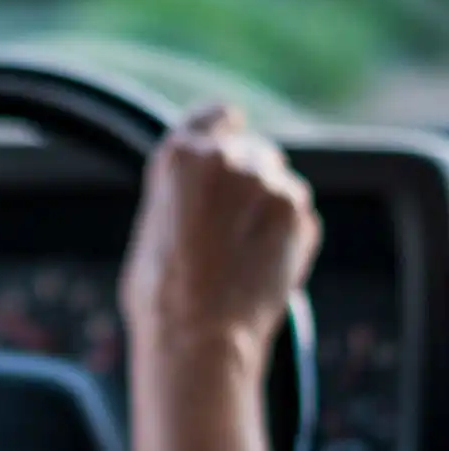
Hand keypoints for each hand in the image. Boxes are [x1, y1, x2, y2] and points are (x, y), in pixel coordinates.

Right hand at [120, 104, 320, 360]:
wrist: (198, 334)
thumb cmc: (160, 292)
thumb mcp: (152, 224)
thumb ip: (181, 192)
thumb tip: (200, 190)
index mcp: (179, 156)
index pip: (216, 116)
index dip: (224, 129)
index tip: (230, 139)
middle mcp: (227, 158)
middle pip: (253, 150)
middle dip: (247, 178)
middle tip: (230, 224)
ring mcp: (268, 183)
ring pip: (279, 182)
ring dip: (268, 206)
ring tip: (243, 251)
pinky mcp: (298, 214)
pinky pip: (298, 213)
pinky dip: (287, 232)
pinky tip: (262, 262)